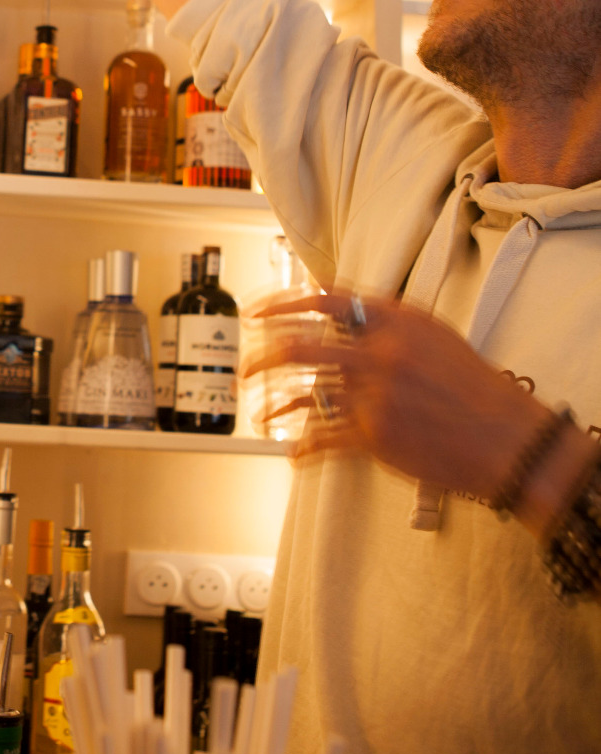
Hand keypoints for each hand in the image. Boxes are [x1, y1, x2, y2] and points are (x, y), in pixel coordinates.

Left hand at [243, 289, 594, 536]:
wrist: (507, 436)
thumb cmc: (474, 388)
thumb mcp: (434, 336)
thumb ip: (389, 324)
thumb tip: (347, 316)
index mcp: (396, 322)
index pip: (325, 301)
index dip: (282, 304)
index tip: (258, 313)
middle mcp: (380, 354)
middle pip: (299, 346)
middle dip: (261, 356)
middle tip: (248, 367)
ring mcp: (374, 396)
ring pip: (304, 396)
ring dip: (275, 407)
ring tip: (262, 413)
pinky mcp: (375, 436)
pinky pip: (324, 438)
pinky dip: (304, 447)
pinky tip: (295, 452)